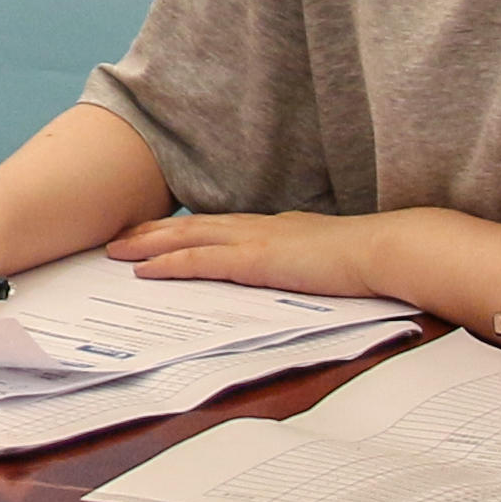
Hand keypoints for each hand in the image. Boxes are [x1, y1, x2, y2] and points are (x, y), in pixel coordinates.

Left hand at [107, 207, 393, 295]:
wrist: (384, 251)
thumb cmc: (364, 260)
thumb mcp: (323, 261)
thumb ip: (300, 265)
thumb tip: (289, 274)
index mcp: (273, 228)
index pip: (217, 227)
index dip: (182, 230)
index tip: (155, 234)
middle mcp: (257, 227)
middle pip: (192, 227)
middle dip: (152, 232)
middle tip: (117, 238)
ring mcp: (254, 241)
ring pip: (188, 239)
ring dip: (149, 245)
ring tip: (116, 251)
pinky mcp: (255, 260)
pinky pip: (201, 262)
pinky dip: (170, 264)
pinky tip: (146, 270)